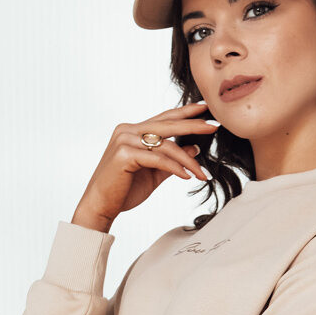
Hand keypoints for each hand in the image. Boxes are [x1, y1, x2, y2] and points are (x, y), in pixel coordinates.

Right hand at [71, 101, 219, 226]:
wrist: (100, 206)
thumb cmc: (124, 190)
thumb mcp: (154, 173)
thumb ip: (172, 160)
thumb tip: (195, 148)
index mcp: (132, 131)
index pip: (164, 118)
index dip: (185, 112)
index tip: (205, 109)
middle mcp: (127, 130)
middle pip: (168, 125)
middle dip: (194, 125)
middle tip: (215, 125)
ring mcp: (125, 140)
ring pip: (166, 145)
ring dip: (188, 161)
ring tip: (203, 173)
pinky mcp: (124, 154)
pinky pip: (158, 159)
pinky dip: (175, 168)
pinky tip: (187, 177)